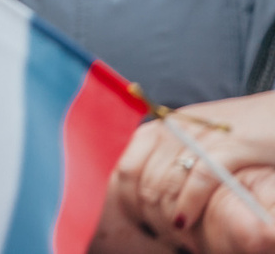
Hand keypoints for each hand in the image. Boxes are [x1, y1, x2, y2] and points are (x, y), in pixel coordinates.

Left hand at [107, 104, 274, 253]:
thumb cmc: (239, 131)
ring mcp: (202, 136)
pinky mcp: (231, 146)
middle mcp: (176, 129)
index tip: (141, 224)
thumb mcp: (195, 139)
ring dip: (168, 216)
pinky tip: (187, 221)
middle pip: (144, 183)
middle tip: (165, 236)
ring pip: (166, 183)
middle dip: (151, 216)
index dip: (129, 203)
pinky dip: (189, 204)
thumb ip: (169, 157)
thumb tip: (144, 191)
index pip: (127, 170)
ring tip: (179, 237)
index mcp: (163, 127)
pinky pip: (198, 180)